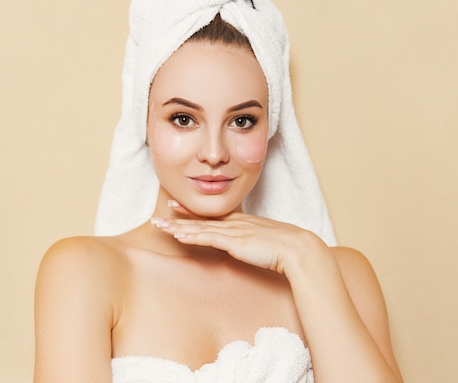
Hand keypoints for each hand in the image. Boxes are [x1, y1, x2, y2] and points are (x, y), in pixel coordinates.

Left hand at [151, 200, 326, 274]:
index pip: (212, 216)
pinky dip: (193, 236)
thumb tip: (247, 247)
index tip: (176, 207)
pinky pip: (209, 238)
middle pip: (202, 220)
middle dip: (178, 218)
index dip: (192, 213)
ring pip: (201, 228)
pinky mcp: (236, 242)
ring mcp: (235, 231)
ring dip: (178, 227)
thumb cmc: (287, 249)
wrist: (300, 249)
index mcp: (243, 222)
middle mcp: (236, 224)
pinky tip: (179, 235)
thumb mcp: (265, 242)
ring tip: (160, 226)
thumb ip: (253, 242)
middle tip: (158, 217)